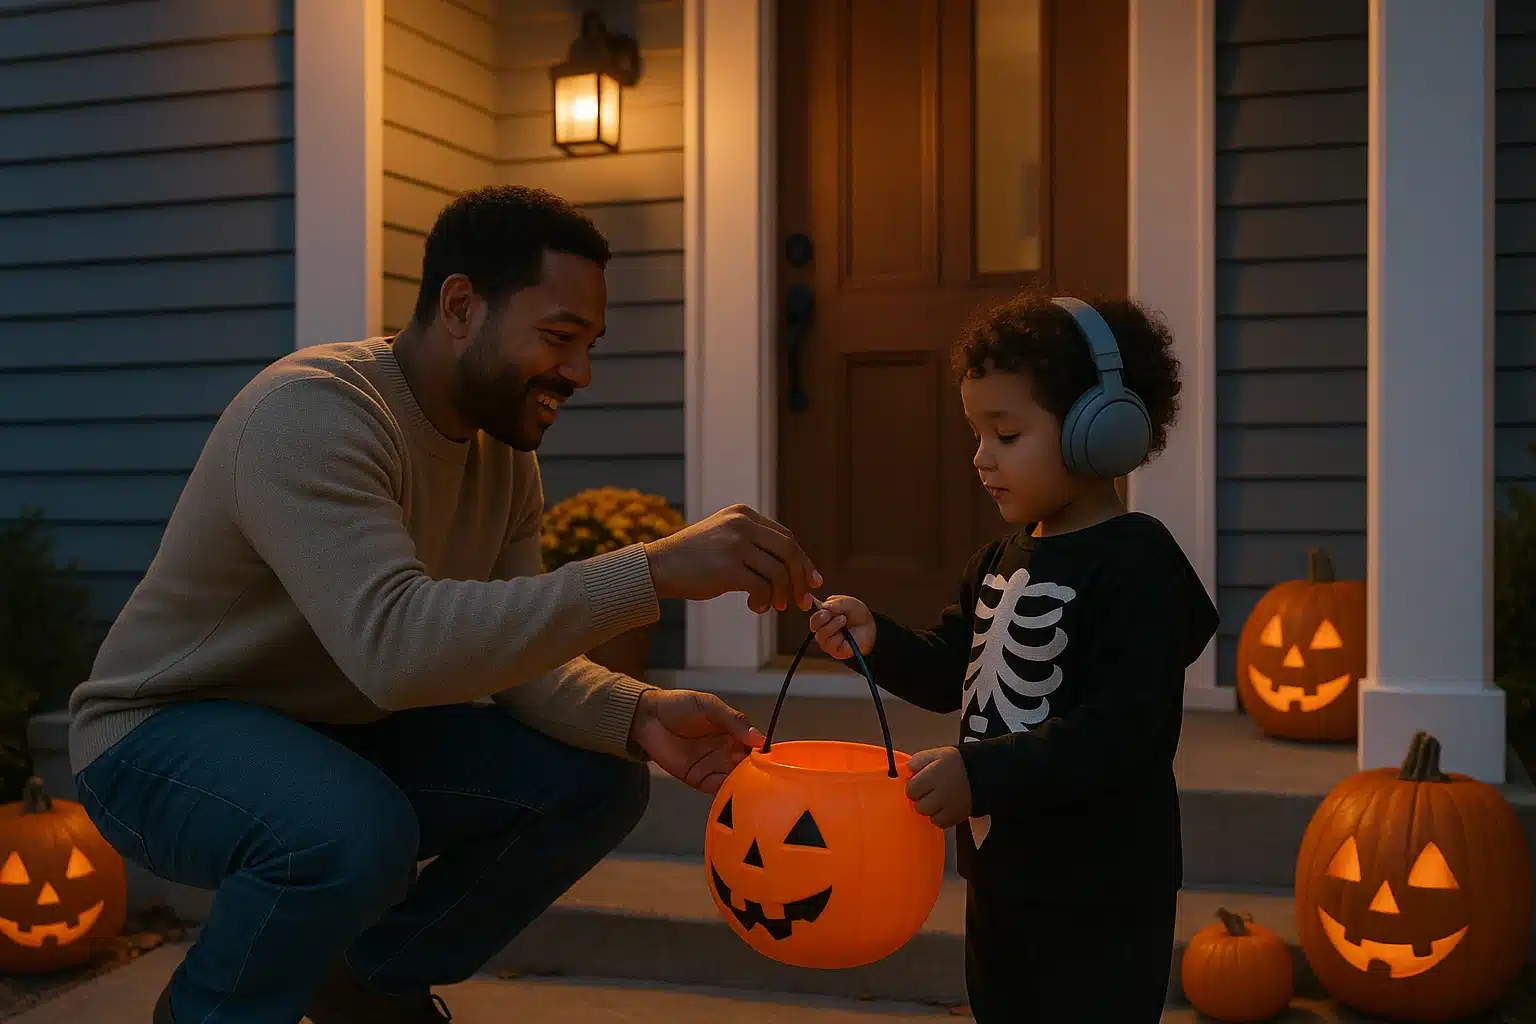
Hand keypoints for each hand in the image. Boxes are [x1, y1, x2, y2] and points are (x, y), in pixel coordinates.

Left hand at [629, 688, 764, 793]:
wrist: (647, 718)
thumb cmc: (679, 705)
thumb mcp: (709, 706)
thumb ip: (733, 720)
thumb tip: (758, 738)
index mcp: (734, 732)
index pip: (756, 746)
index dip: (765, 754)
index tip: (772, 761)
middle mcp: (728, 751)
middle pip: (749, 767)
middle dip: (757, 774)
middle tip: (764, 779)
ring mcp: (714, 767)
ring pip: (737, 781)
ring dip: (745, 786)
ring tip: (752, 789)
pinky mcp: (699, 779)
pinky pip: (718, 789)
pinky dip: (727, 794)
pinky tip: (735, 794)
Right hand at [643, 504, 822, 613]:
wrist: (658, 566)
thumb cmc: (692, 559)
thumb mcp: (724, 539)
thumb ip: (753, 545)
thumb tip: (790, 571)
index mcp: (743, 515)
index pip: (786, 537)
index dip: (802, 561)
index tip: (811, 581)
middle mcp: (742, 525)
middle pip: (789, 552)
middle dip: (800, 579)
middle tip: (801, 601)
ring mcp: (735, 545)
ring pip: (778, 572)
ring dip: (781, 595)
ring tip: (773, 606)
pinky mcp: (728, 568)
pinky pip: (762, 587)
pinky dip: (764, 601)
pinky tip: (755, 607)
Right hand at [807, 595, 875, 659]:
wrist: (871, 628)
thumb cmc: (858, 615)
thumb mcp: (849, 603)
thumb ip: (837, 603)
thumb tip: (824, 606)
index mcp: (824, 615)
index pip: (812, 612)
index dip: (813, 609)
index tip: (822, 607)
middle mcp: (823, 627)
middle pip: (813, 624)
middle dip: (820, 618)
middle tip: (830, 614)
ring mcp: (828, 640)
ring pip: (821, 635)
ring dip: (832, 626)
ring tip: (843, 620)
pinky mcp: (834, 650)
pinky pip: (830, 644)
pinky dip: (837, 637)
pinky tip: (845, 633)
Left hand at [904, 746, 972, 828]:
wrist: (981, 773)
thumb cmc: (957, 763)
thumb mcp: (937, 754)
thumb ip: (918, 760)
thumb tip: (906, 769)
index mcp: (934, 775)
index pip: (911, 790)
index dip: (914, 786)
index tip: (919, 783)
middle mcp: (942, 793)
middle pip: (919, 806)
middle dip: (921, 799)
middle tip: (929, 791)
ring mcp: (950, 807)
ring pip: (928, 816)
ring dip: (930, 809)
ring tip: (938, 799)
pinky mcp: (957, 816)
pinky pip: (940, 823)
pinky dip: (939, 817)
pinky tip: (944, 807)